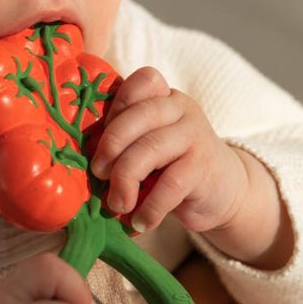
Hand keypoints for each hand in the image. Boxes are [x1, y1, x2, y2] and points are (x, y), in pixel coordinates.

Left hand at [89, 66, 292, 267]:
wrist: (221, 191)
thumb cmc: (171, 166)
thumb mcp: (148, 146)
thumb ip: (124, 142)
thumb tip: (81, 162)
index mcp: (163, 98)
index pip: (142, 81)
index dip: (116, 106)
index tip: (100, 138)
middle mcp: (181, 109)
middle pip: (138, 116)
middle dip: (110, 146)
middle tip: (98, 175)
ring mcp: (195, 135)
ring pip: (150, 148)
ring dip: (125, 180)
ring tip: (117, 204)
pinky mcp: (204, 167)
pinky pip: (170, 185)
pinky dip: (149, 208)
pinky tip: (140, 222)